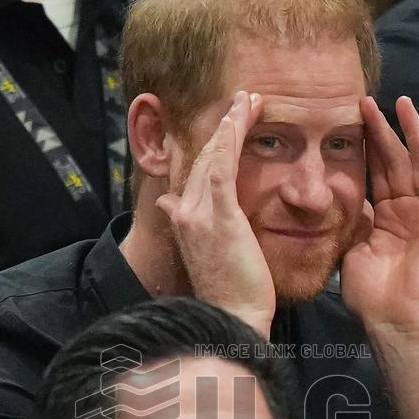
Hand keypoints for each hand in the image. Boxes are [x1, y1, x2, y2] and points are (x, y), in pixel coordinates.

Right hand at [156, 90, 275, 337]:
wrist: (232, 319)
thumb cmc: (231, 294)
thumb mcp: (207, 255)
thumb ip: (194, 227)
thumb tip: (169, 205)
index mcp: (183, 220)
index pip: (194, 172)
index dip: (210, 145)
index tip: (229, 124)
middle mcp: (184, 212)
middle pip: (201, 157)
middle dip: (222, 127)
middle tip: (243, 100)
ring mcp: (197, 213)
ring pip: (211, 155)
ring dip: (230, 123)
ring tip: (249, 99)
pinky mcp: (218, 216)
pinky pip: (222, 165)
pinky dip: (231, 137)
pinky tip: (243, 116)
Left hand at [341, 95, 418, 341]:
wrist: (392, 320)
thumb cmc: (369, 294)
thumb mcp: (350, 249)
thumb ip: (352, 220)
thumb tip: (337, 195)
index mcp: (384, 217)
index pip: (376, 173)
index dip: (366, 147)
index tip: (350, 122)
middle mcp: (406, 211)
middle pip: (398, 161)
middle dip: (385, 130)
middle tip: (368, 101)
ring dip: (415, 133)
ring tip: (403, 104)